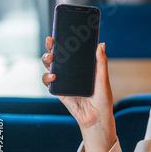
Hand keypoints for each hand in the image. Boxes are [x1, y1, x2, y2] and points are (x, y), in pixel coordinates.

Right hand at [42, 37, 115, 151]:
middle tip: (51, 42)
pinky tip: (53, 75)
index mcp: (82, 67)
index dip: (64, 42)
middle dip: (51, 48)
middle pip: (57, 57)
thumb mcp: (103, 79)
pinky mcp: (59, 91)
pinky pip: (49, 83)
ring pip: (50, 67)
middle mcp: (71, 72)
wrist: (97, 117)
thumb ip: (101, 62)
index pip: (71, 52)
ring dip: (47, 60)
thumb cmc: (103, 98)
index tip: (59, 33)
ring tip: (51, 58)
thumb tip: (101, 44)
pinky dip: (48, 78)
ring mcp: (64, 81)